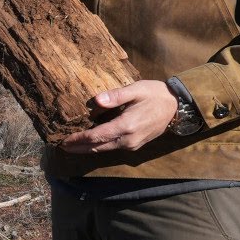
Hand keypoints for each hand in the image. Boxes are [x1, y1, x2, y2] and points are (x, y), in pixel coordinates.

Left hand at [59, 80, 177, 153]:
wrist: (177, 106)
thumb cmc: (154, 94)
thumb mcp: (135, 90)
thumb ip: (116, 96)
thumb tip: (96, 100)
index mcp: (126, 125)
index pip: (96, 137)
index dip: (79, 139)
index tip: (64, 139)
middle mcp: (129, 139)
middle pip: (98, 147)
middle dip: (79, 148)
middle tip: (62, 146)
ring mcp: (133, 144)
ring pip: (105, 150)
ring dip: (88, 149)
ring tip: (72, 147)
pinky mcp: (136, 144)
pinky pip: (113, 148)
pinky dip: (99, 147)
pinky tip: (90, 143)